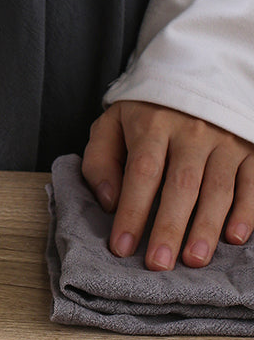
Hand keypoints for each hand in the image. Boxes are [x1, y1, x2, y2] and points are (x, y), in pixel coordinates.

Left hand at [81, 101, 253, 269]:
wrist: (194, 76)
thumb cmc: (145, 112)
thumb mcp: (112, 124)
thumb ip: (101, 160)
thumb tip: (108, 202)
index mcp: (151, 124)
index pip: (141, 173)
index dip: (131, 211)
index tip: (121, 246)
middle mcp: (190, 131)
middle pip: (180, 185)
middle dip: (168, 227)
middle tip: (158, 263)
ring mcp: (224, 139)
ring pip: (217, 188)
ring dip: (205, 227)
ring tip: (192, 259)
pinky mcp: (250, 147)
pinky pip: (252, 182)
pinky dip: (246, 212)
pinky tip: (234, 237)